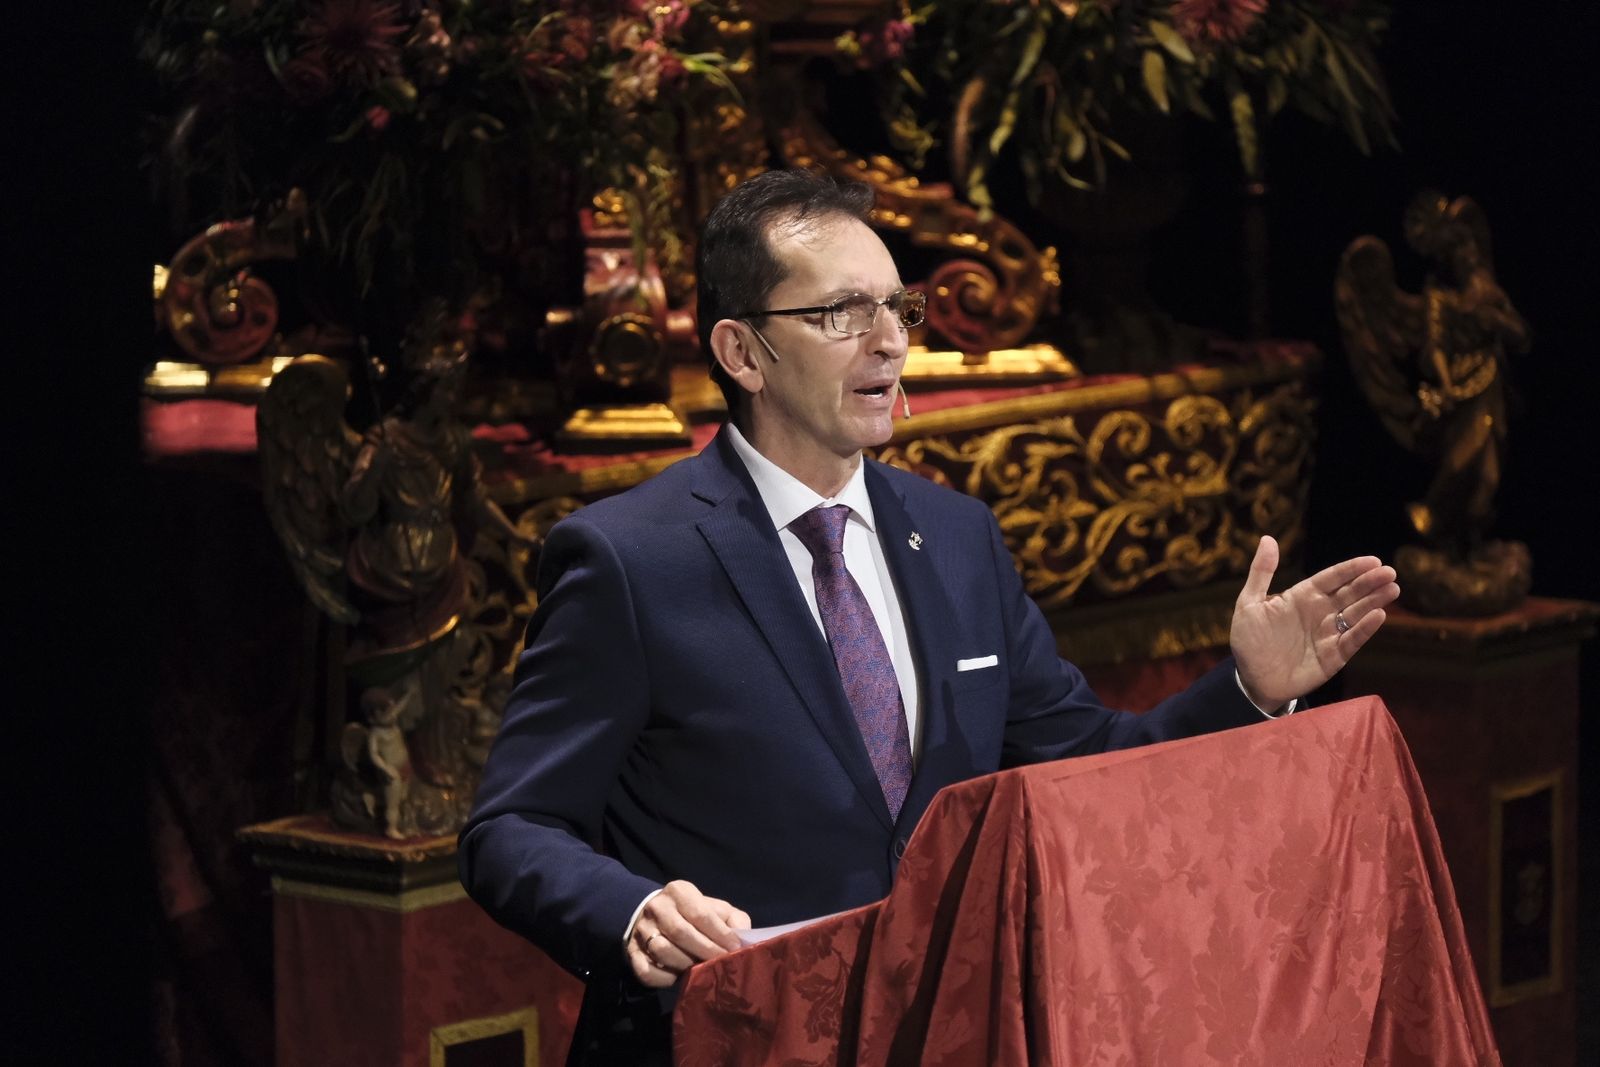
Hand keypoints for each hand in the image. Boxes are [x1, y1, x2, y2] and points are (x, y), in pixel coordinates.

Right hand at [626, 880, 751, 988]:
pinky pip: (647, 972)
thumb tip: (743, 938)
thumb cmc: (692, 914)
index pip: (700, 914)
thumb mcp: (715, 908)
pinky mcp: (632, 952)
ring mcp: (641, 930)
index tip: (734, 948)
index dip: (720, 934)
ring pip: (663, 951)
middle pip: (681, 933)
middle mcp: (657, 907)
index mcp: (679, 891)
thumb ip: (733, 919)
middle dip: (705, 951)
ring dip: (685, 965)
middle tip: (720, 963)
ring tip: (699, 969)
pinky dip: (665, 979)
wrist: (653, 915)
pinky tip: (677, 977)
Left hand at [1230, 536, 1399, 709]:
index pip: (1332, 578)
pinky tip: (1379, 615)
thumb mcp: (1249, 603)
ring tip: (1392, 589)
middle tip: (1390, 573)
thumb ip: (1261, 572)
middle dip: (1370, 583)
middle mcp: (1320, 612)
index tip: (1373, 561)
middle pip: (1349, 593)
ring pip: (1356, 613)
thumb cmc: (1248, 640)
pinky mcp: (1334, 656)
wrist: (1250, 679)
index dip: (1352, 569)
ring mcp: (1328, 634)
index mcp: (1302, 597)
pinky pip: (1352, 640)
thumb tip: (1268, 539)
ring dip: (1374, 601)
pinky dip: (1365, 628)